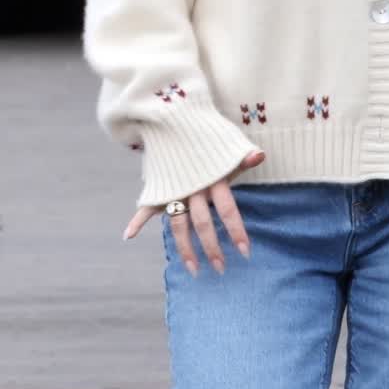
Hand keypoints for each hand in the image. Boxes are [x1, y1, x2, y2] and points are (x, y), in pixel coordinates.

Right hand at [123, 149, 265, 275]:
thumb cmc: (206, 137)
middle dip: (212, 247)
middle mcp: (193, 187)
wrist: (174, 119)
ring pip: (178, 224)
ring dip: (184, 248)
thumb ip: (241, 157)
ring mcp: (174, 189)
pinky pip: (146, 206)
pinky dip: (136, 220)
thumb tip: (260, 156)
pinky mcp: (159, 188)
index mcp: (212, 179)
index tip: (245, 252)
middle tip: (220, 269)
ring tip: (192, 270)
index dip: (236, 230)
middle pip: (202, 223)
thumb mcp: (226, 146)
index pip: (227, 209)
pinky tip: (128, 235)